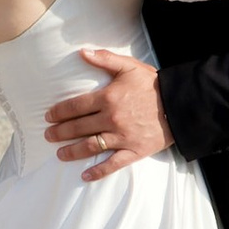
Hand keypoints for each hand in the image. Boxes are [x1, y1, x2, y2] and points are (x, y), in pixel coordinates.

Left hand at [42, 45, 170, 180]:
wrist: (180, 104)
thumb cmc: (153, 84)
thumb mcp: (129, 66)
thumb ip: (105, 59)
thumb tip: (82, 52)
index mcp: (108, 98)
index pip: (75, 106)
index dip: (59, 112)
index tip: (49, 116)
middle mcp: (111, 119)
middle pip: (78, 127)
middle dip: (60, 132)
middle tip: (48, 136)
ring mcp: (122, 137)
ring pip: (90, 146)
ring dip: (72, 151)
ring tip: (59, 154)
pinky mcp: (134, 151)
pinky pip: (113, 164)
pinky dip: (98, 171)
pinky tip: (85, 176)